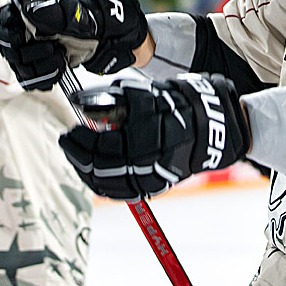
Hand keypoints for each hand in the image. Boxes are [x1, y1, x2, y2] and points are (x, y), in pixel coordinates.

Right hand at [0, 0, 147, 90]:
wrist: (117, 35)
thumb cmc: (99, 16)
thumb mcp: (80, 13)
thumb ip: (54, 13)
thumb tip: (28, 10)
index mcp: (34, 8)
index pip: (5, 20)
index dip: (9, 32)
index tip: (21, 39)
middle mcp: (30, 28)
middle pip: (10, 47)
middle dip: (30, 52)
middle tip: (53, 49)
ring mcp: (36, 48)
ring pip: (20, 66)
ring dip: (40, 67)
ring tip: (61, 60)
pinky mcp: (44, 66)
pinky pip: (31, 79)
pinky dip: (44, 79)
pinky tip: (58, 72)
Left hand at [59, 73, 250, 200]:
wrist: (216, 128)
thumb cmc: (182, 104)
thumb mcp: (151, 93)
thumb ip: (120, 99)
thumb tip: (86, 104)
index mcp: (152, 131)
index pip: (106, 142)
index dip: (83, 137)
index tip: (71, 128)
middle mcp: (154, 156)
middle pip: (104, 163)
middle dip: (80, 153)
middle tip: (69, 140)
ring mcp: (156, 174)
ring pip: (111, 181)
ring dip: (87, 169)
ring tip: (77, 156)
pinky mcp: (158, 185)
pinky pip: (124, 192)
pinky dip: (104, 185)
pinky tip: (93, 174)